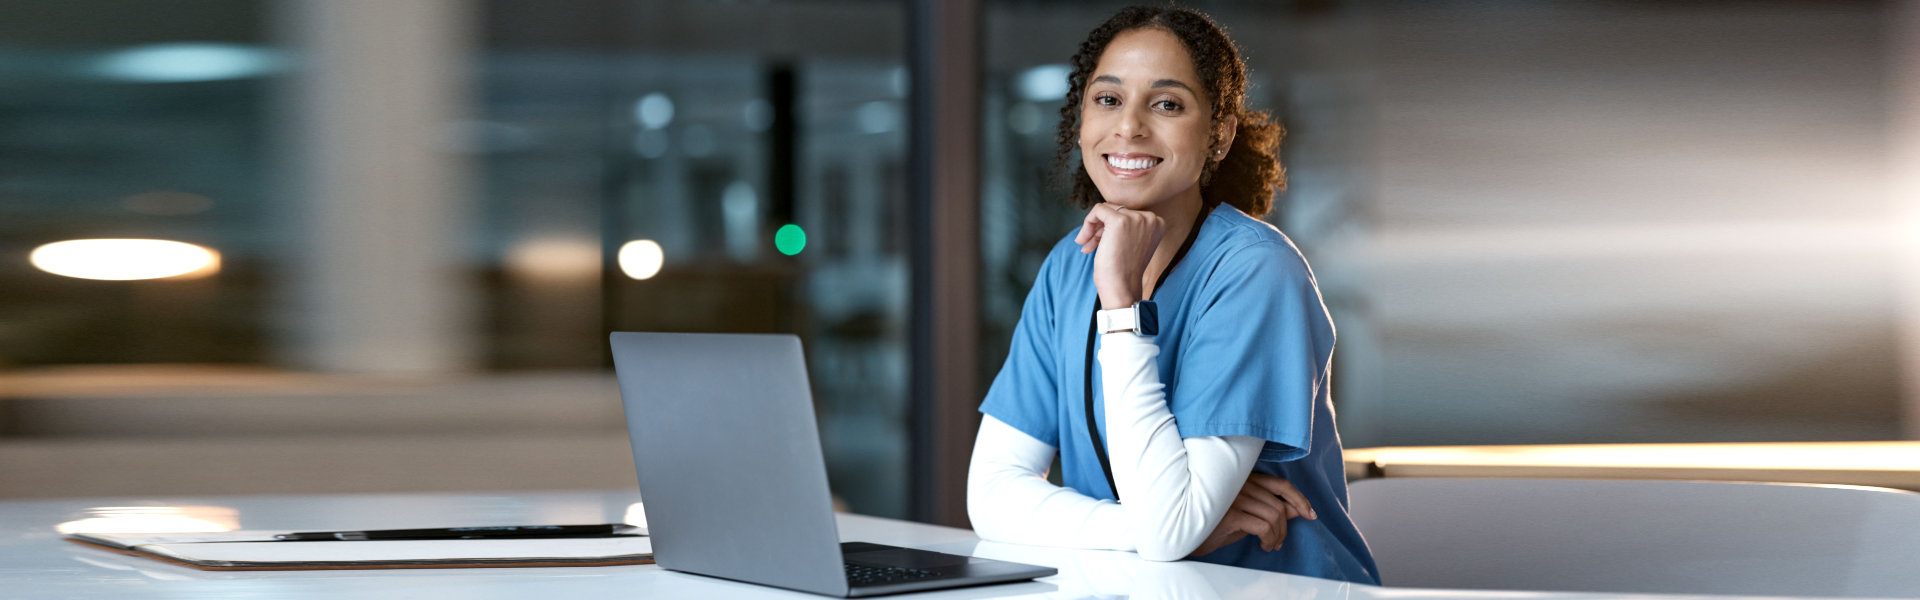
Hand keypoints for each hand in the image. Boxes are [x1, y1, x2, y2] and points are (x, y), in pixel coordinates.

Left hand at [1074, 203, 1164, 308]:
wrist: (1122, 288)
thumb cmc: (1123, 272)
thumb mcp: (1131, 244)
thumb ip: (1127, 227)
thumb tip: (1103, 211)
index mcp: (1157, 223)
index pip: (1128, 213)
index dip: (1111, 227)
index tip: (1101, 243)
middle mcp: (1150, 218)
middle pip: (1117, 210)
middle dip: (1100, 228)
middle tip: (1089, 245)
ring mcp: (1136, 218)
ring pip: (1106, 210)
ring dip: (1092, 227)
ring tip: (1085, 245)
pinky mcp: (1119, 221)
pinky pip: (1097, 210)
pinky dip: (1088, 223)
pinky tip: (1083, 239)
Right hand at [1189, 473, 1315, 556]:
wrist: (1184, 534)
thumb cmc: (1213, 524)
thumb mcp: (1245, 515)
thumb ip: (1269, 509)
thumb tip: (1296, 510)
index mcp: (1243, 479)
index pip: (1280, 484)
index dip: (1299, 499)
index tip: (1310, 514)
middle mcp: (1239, 484)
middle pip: (1279, 504)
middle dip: (1286, 527)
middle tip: (1279, 541)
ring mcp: (1234, 497)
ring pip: (1274, 516)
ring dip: (1278, 535)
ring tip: (1271, 545)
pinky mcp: (1230, 513)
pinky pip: (1263, 527)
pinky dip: (1269, 538)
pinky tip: (1264, 545)